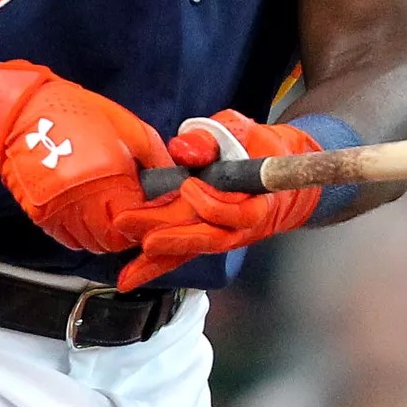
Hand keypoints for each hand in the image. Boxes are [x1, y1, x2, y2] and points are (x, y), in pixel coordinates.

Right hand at [0, 62, 169, 254]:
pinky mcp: (40, 216)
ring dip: (106, 234)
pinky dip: (82, 233)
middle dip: (128, 231)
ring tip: (110, 211)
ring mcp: (58, 213)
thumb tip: (173, 184)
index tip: (151, 211)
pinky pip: (68, 240)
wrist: (23, 111)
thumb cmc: (76, 113)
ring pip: (92, 245)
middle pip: (115, 242)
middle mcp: (82, 203)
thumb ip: (157, 160)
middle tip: (133, 213)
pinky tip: (88, 212)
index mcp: (109, 179)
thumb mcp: (130, 128)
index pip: (138, 225)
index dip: (148, 221)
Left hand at [111, 110, 323, 289]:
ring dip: (159, 259)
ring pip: (193, 251)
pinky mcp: (206, 238)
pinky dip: (157, 265)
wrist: (277, 169)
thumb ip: (211, 138)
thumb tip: (183, 149)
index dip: (215, 206)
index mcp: (258, 198)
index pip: (239, 213)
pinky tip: (131, 275)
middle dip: (167, 233)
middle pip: (206, 235)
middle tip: (131, 223)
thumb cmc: (258, 147)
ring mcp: (224, 235)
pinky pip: (183, 254)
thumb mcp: (240, 130)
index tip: (190, 186)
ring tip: (128, 269)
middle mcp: (241, 224)